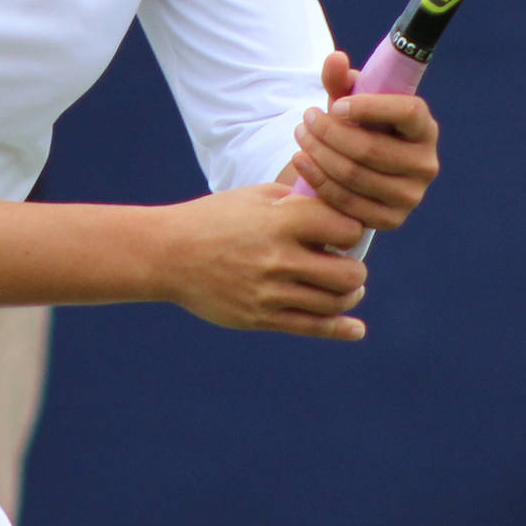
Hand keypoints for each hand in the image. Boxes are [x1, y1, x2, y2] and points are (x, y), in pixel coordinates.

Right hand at [155, 184, 368, 339]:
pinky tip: (357, 328)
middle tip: (344, 261)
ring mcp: (269, 293)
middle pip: (348, 274)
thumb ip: (298, 202)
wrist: (169, 253)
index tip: (345, 230)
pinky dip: (341, 329)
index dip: (352, 228)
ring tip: (347, 286)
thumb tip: (338, 211)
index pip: (344, 228)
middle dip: (354, 267)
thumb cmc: (215, 218)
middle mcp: (278, 259)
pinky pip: (311, 327)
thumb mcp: (255, 196)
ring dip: (349, 293)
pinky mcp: (260, 318)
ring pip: (334, 302)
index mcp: (279, 222)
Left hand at [289, 51, 439, 232]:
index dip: (369, 107)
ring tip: (300, 135)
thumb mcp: (350, 100)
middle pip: (370, 148)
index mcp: (424, 127)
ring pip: (355, 175)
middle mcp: (426, 164)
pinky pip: (347, 203)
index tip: (334, 104)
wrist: (359, 167)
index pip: (406, 112)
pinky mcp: (391, 220)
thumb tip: (335, 59)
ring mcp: (411, 196)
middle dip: (329, 132)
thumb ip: (341, 79)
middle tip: (305, 118)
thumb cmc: (358, 124)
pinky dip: (318, 180)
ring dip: (319, 153)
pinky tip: (301, 160)